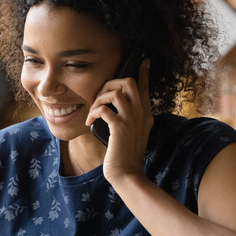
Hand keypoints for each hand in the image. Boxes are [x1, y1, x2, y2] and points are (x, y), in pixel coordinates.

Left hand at [86, 58, 153, 182]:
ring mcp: (131, 121)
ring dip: (99, 98)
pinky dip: (94, 112)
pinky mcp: (120, 128)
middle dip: (110, 83)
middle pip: (129, 82)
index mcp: (146, 115)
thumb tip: (114, 108)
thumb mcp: (133, 134)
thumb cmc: (126, 156)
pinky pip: (104, 109)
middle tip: (99, 96)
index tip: (143, 60)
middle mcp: (141, 115)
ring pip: (116, 92)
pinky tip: (89, 121)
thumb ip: (130, 120)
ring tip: (93, 110)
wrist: (127, 174)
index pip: (145, 88)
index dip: (143, 73)